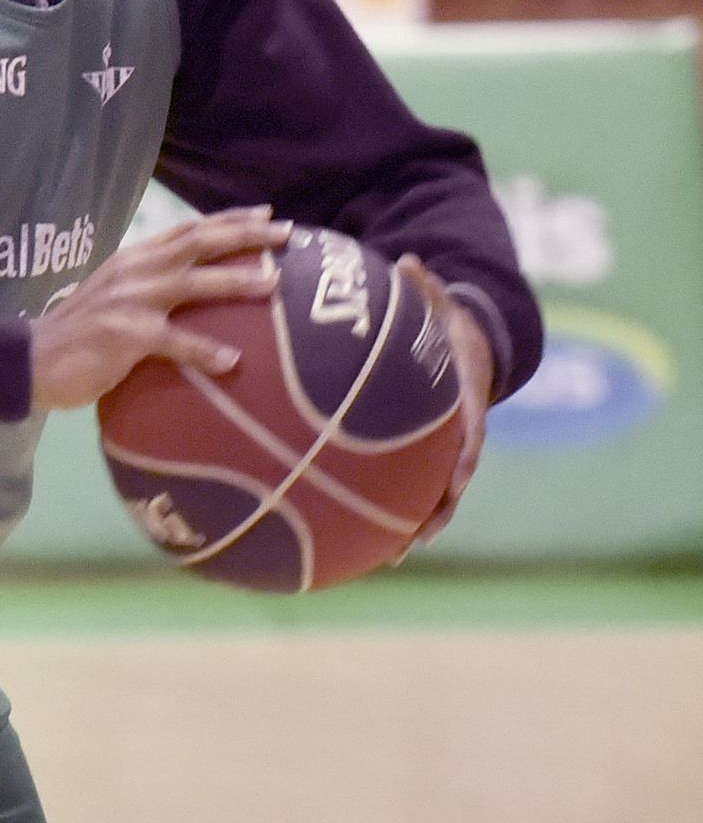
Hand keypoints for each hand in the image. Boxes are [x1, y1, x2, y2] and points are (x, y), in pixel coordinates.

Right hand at [30, 207, 291, 411]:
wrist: (30, 358)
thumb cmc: (77, 332)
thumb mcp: (114, 295)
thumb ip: (148, 285)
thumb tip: (188, 287)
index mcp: (135, 258)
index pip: (189, 229)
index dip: (230, 219)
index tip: (266, 212)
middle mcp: (137, 270)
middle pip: (199, 242)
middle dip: (246, 234)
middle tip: (286, 232)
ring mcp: (131, 301)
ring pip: (194, 283)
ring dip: (236, 281)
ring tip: (273, 284)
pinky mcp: (126, 336)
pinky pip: (174, 343)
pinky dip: (205, 351)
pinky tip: (232, 362)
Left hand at [397, 253, 495, 539]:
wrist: (472, 352)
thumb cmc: (451, 329)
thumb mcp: (442, 306)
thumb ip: (426, 289)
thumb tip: (407, 262)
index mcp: (467, 406)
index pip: (471, 438)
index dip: (464, 463)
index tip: (455, 484)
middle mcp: (458, 440)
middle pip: (452, 485)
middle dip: (437, 515)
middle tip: (415, 542)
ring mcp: (440, 456)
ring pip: (430, 500)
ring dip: (410, 529)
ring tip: (387, 560)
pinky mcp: (422, 463)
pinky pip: (403, 491)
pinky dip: (386, 514)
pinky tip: (351, 537)